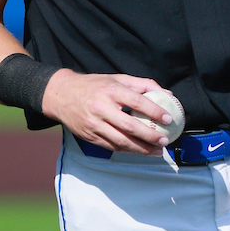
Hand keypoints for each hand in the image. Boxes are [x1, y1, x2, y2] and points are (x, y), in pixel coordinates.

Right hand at [41, 70, 174, 154]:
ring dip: (141, 149)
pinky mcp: (90, 136)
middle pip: (130, 126)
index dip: (154, 111)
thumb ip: (142, 85)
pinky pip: (112, 147)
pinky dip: (128, 150)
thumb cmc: (93, 86)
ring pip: (122, 141)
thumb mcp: (117, 79)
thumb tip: (166, 94)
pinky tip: (139, 151)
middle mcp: (102, 108)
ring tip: (157, 151)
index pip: (137, 102)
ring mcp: (94, 124)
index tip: (168, 118)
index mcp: (111, 91)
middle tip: (165, 140)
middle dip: (150, 136)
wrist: (61, 95)